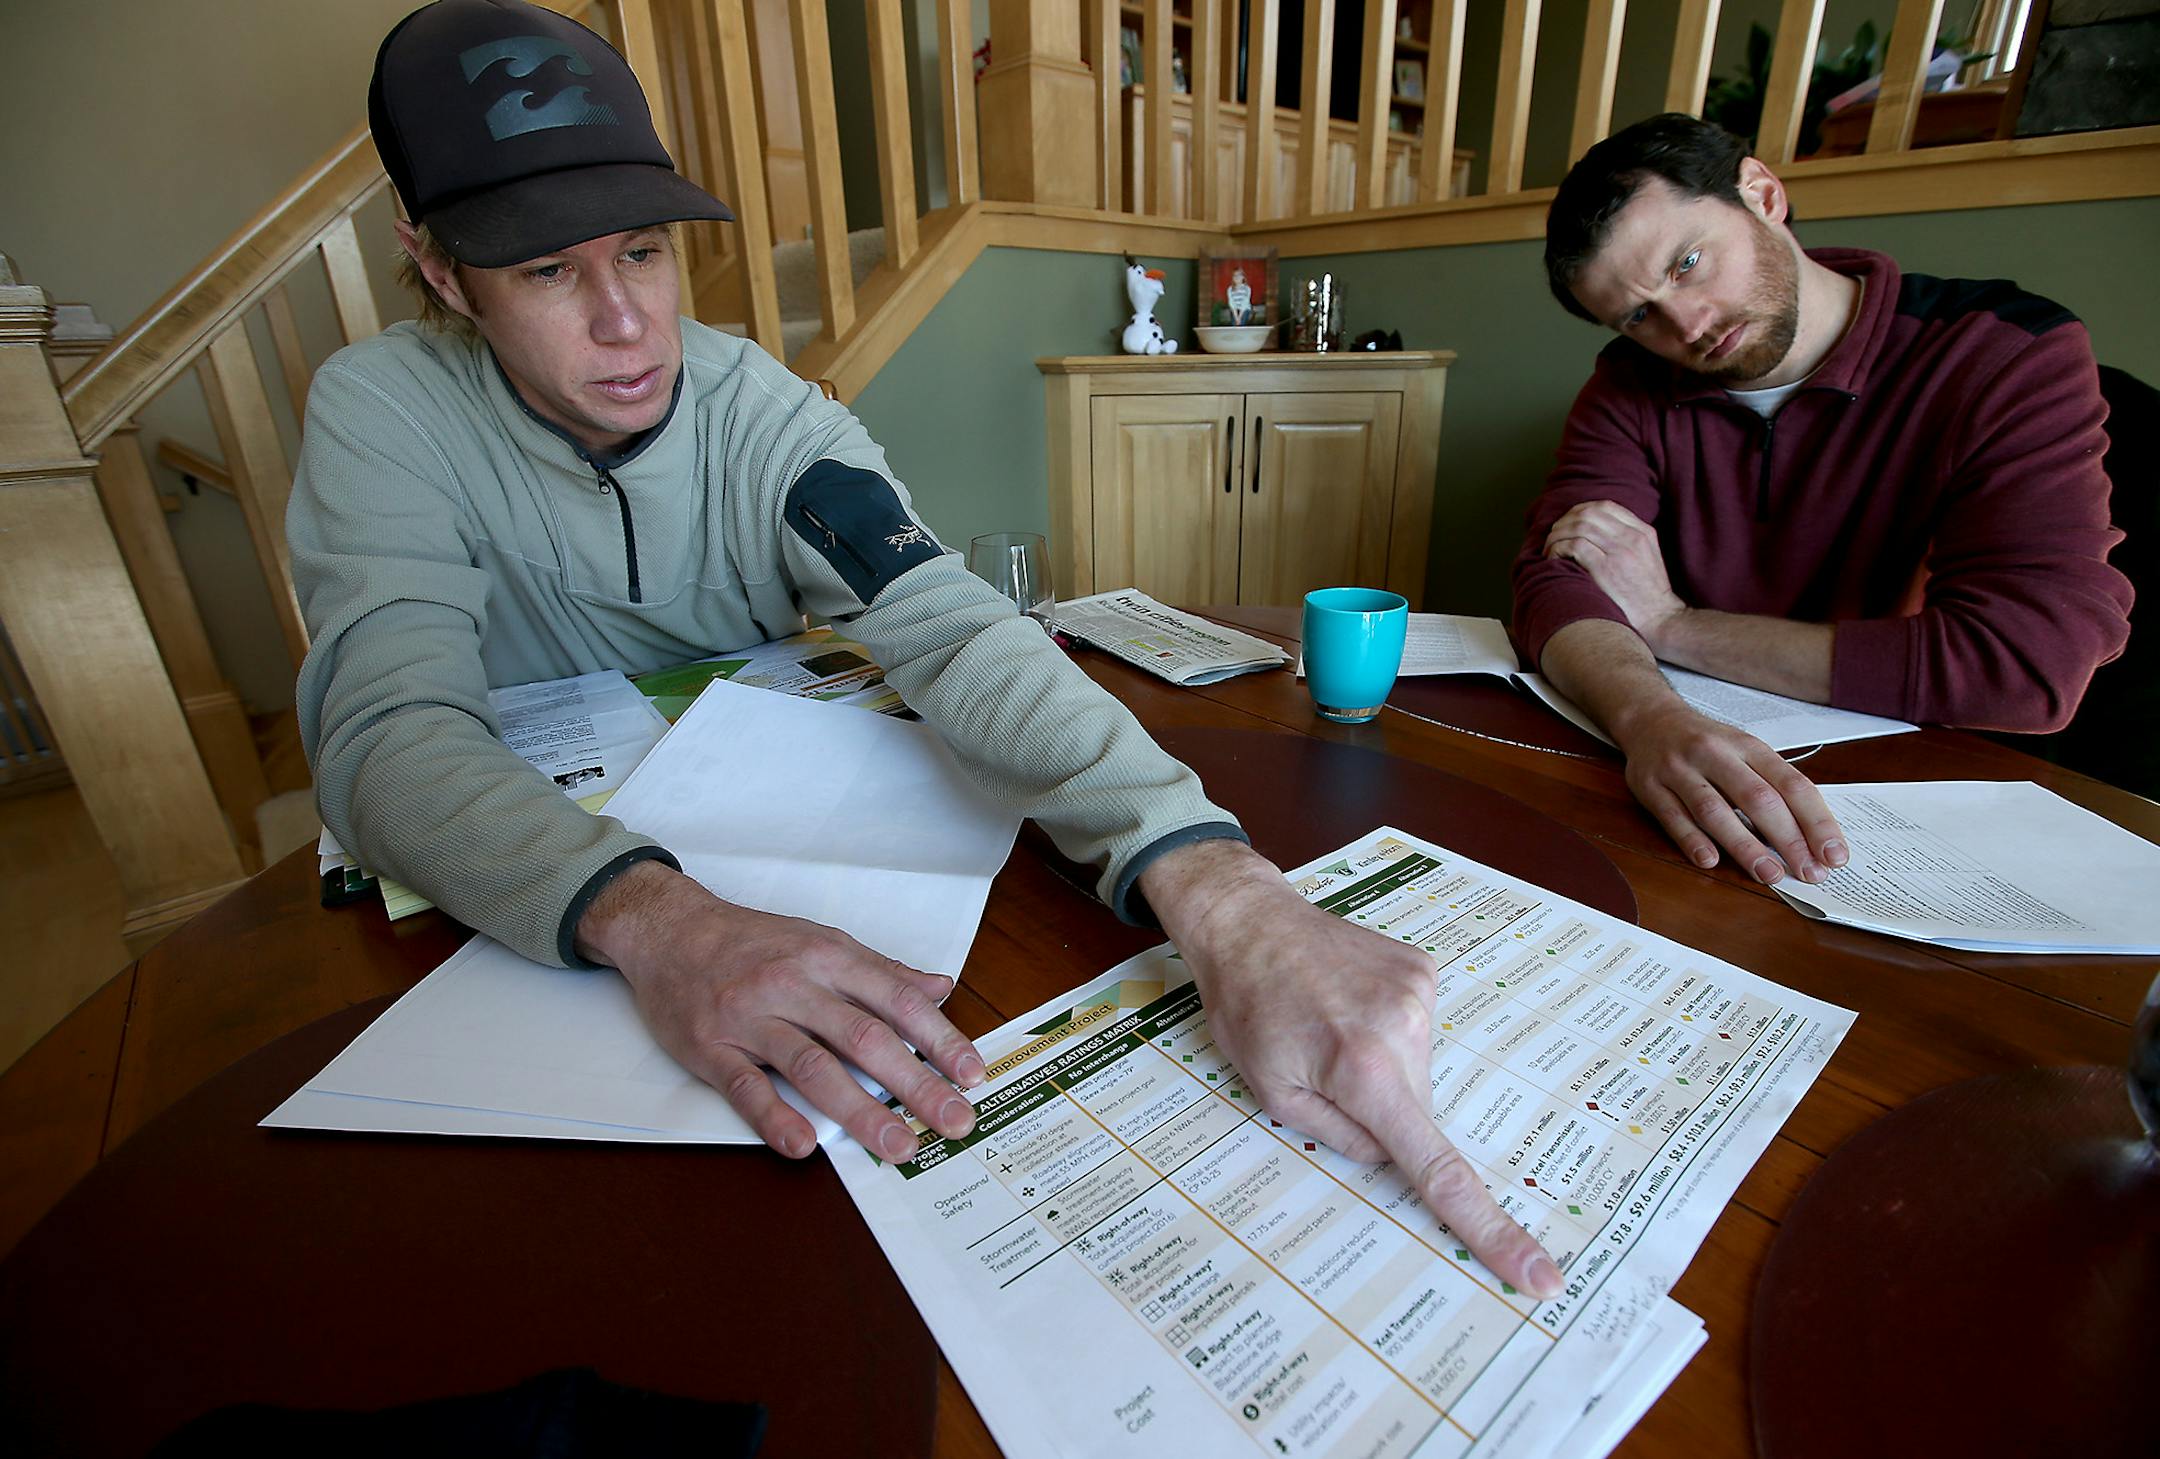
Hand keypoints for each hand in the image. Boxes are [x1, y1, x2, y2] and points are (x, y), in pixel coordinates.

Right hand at [575, 860, 984, 1159]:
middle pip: (864, 1039)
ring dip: (860, 1110)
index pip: (896, 1001)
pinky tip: (803, 1146)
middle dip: (915, 1084)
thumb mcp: (822, 941)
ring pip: (812, 1067)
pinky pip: (746, 1087)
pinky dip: (774, 1117)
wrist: (670, 929)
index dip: (939, 1039)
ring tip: (898, 1145)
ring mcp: (751, 1018)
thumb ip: (882, 971)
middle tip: (952, 1122)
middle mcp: (794, 985)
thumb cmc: (752, 941)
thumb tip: (941, 987)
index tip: (971, 1074)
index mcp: (828, 958)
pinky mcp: (711, 1048)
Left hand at [1140, 840, 1562, 1298]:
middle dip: (1383, 1111)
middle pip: (1418, 1113)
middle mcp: (1404, 1031)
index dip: (1489, 1229)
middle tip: (1324, 1067)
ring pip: (1419, 1073)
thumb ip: (1340, 1138)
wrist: (1250, 923)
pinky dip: (1389, 1032)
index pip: (1438, 1167)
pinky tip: (1348, 1002)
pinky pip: (1416, 1030)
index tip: (1541, 1278)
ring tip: (1330, 1025)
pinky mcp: (1424, 970)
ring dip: (1385, 1068)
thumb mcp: (1273, 1094)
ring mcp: (1420, 993)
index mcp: (1365, 1072)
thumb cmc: (1248, 1009)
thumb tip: (1392, 1155)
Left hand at [1544, 501, 1686, 650]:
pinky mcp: (1605, 568)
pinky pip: (1573, 545)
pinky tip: (1553, 559)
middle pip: (1588, 513)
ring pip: (1578, 526)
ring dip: (1557, 536)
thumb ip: (1629, 541)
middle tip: (1554, 537)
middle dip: (1565, 522)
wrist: (1660, 619)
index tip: (1569, 524)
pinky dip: (1558, 549)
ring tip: (1550, 550)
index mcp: (1643, 532)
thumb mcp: (1648, 558)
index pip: (1606, 506)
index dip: (1581, 511)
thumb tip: (1598, 532)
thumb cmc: (1649, 595)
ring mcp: (1619, 551)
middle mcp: (1632, 537)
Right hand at [1612, 700, 1846, 883]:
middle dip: (1788, 839)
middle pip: (1757, 798)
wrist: (1650, 721)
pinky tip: (1710, 861)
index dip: (1816, 822)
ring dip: (1744, 846)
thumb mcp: (1745, 752)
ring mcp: (1679, 769)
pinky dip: (1692, 840)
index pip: (1791, 784)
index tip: (1834, 855)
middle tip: (1808, 873)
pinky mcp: (1650, 787)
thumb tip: (1809, 839)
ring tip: (1769, 875)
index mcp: (1748, 746)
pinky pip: (1673, 817)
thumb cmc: (1708, 745)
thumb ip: (1772, 788)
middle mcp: (1714, 754)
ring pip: (1714, 810)